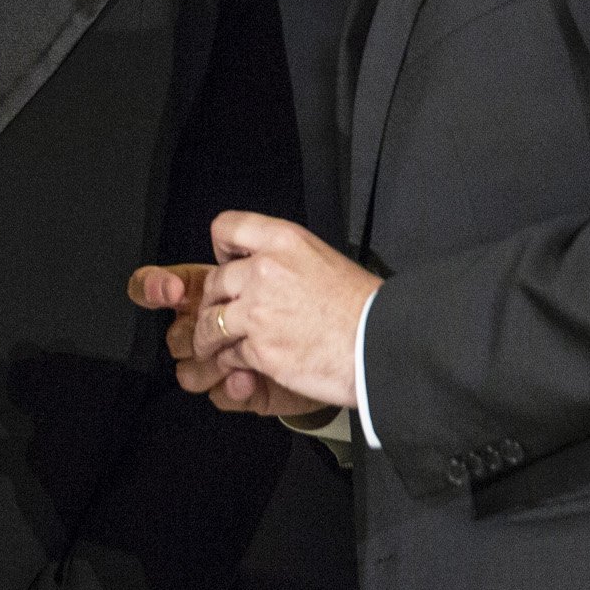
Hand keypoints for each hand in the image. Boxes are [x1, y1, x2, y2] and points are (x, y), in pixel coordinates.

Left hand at [132, 211, 378, 415]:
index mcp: (283, 241)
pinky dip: (230, 360)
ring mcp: (258, 311)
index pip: (227, 227)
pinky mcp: (259, 349)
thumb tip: (259, 267)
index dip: (221, 247)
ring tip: (214, 344)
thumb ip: (285, 259)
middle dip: (213, 301)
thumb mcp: (324, 258)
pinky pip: (228, 354)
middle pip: (214, 281)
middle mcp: (265, 271)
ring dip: (209, 336)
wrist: (380, 344)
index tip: (224, 261)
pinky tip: (240, 362)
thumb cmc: (363, 307)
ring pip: (210, 322)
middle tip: (218, 313)